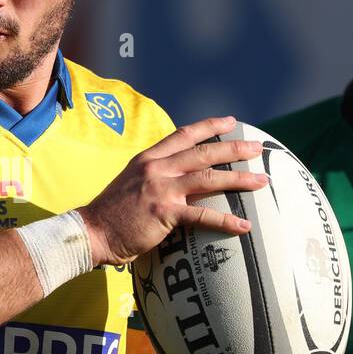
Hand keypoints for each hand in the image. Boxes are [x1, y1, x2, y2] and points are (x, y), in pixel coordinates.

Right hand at [78, 116, 268, 266]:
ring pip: (208, 178)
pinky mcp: (164, 213)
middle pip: (203, 152)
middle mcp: (157, 168)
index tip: (230, 122)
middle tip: (257, 148)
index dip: (209, 126)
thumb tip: (176, 179)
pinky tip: (244, 226)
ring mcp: (161, 189)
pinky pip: (203, 216)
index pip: (183, 135)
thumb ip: (153, 176)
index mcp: (148, 158)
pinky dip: (226, 221)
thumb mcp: (131, 183)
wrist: (91, 231)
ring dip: (239, 179)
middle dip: (234, 149)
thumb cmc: (111, 213)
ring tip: (261, 181)